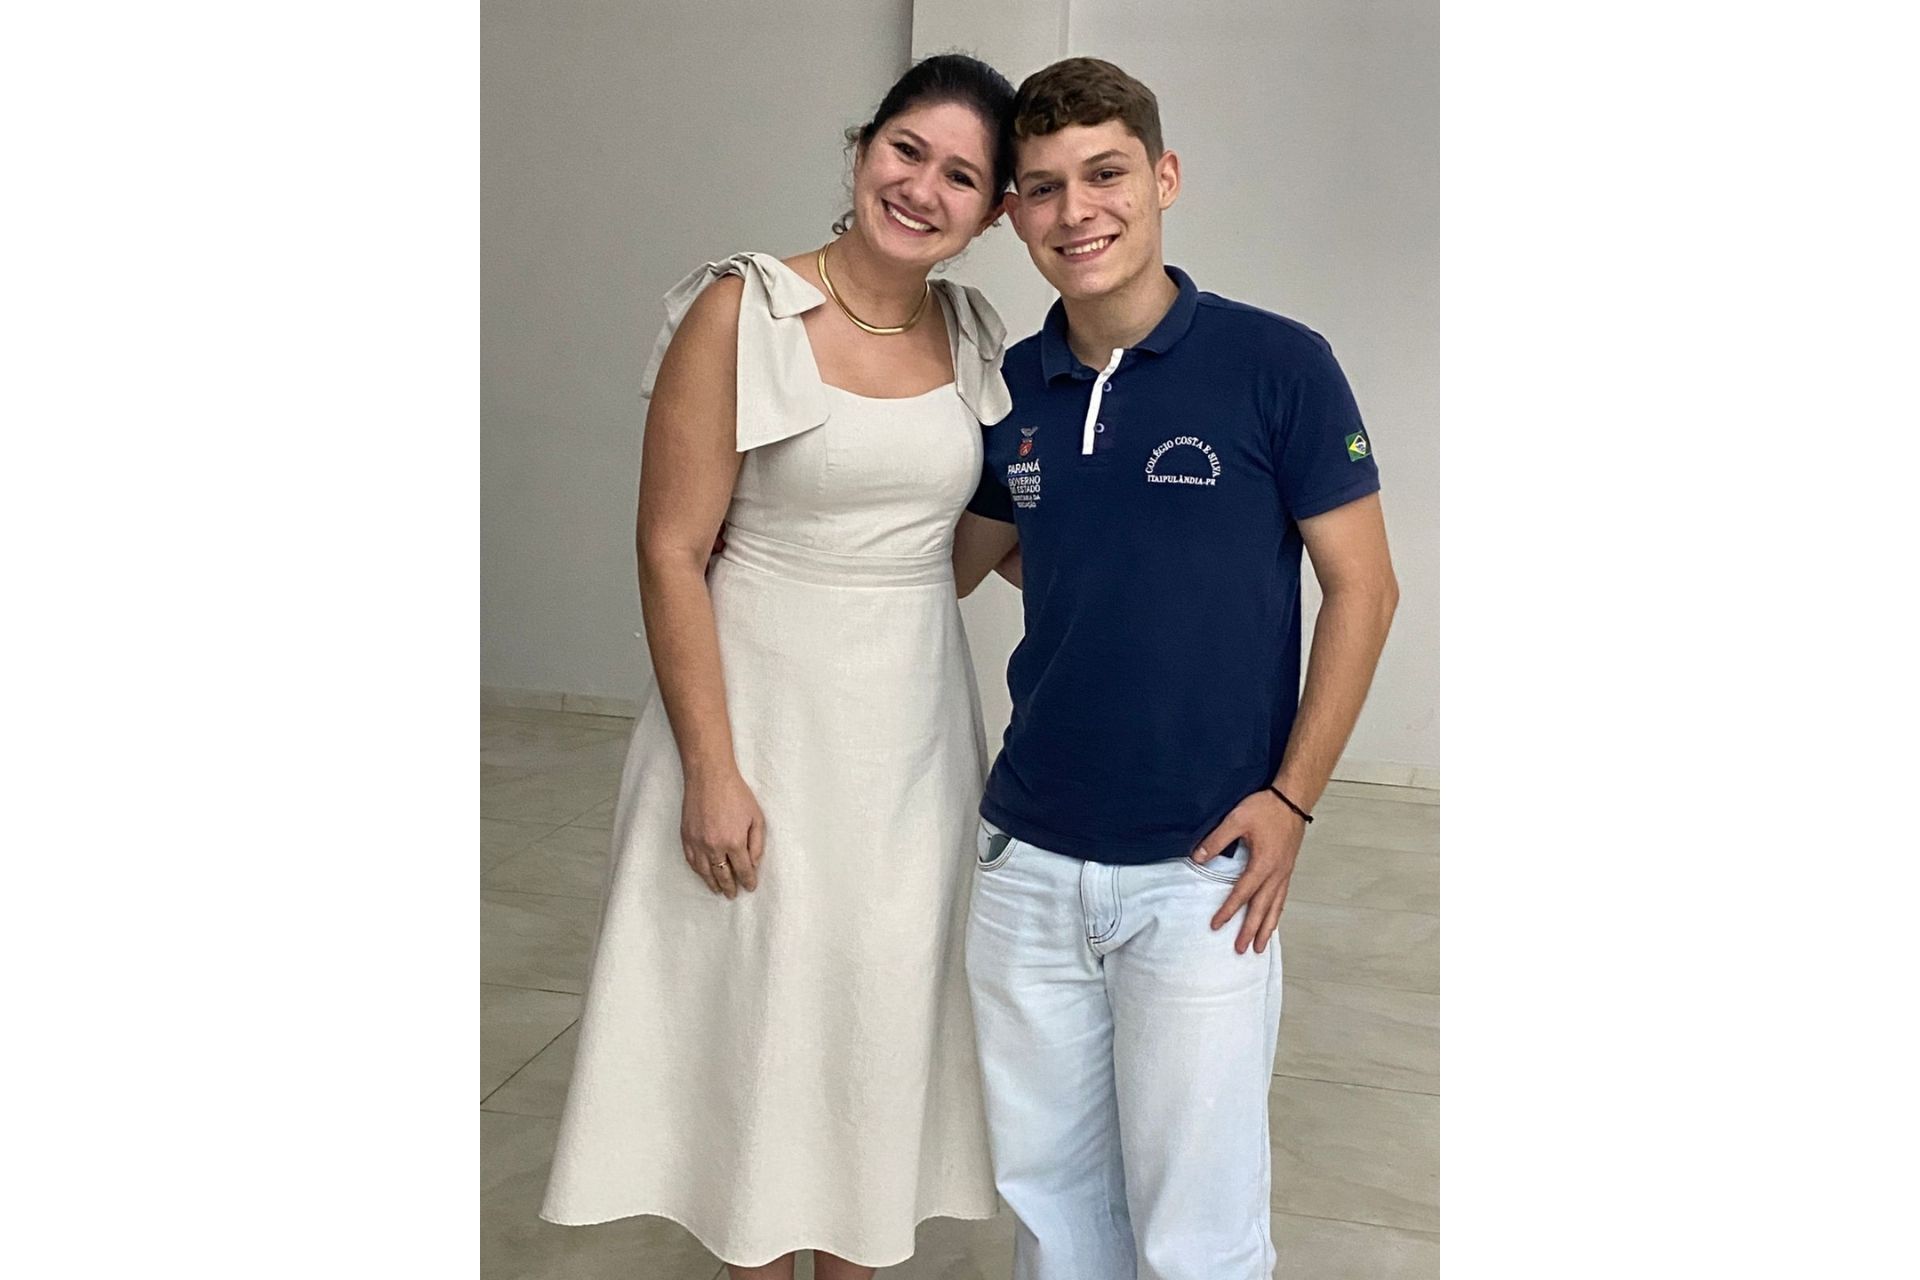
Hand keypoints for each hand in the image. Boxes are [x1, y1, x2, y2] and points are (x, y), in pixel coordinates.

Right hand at [679, 766, 764, 898]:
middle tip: (733, 895)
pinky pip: (691, 861)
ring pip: (705, 871)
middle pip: (722, 875)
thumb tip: (754, 863)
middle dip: (729, 887)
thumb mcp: (756, 817)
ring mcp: (697, 843)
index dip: (748, 880)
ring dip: (712, 883)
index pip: (742, 870)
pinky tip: (703, 874)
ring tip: (718, 890)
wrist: (709, 777)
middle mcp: (714, 846)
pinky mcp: (686, 837)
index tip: (750, 887)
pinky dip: (698, 871)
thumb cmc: (736, 794)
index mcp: (734, 842)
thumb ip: (757, 843)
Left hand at [1193, 790, 1307, 954]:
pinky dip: (1276, 913)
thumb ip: (1216, 840)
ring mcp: (1285, 873)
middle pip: (1261, 908)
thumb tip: (1198, 858)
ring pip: (1275, 907)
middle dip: (1251, 931)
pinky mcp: (1288, 869)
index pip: (1242, 894)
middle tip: (1241, 950)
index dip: (1228, 910)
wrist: (1293, 800)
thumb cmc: (1266, 808)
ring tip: (1260, 947)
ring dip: (1267, 928)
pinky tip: (1273, 920)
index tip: (1216, 925)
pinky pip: (1282, 898)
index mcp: (1263, 864)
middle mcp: (1276, 874)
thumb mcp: (1236, 819)